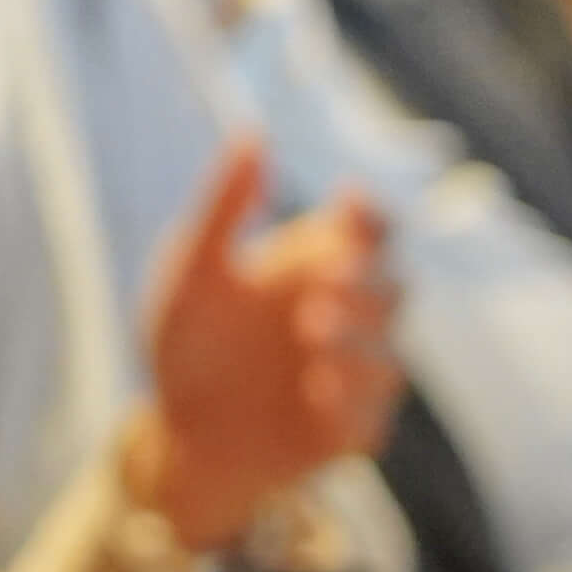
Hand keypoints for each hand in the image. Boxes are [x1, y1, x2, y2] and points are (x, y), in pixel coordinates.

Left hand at [127, 138, 397, 550]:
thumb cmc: (187, 345)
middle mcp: (346, 318)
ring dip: (359, 342)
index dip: (373, 217)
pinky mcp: (348, 432)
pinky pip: (372, 419)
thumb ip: (224, 207)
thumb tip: (254, 134)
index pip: (374, 229)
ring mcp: (353, 377)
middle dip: (367, 283)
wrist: (175, 436)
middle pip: (396, 287)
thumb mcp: (191, 271)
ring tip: (312, 332)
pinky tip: (317, 392)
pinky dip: (351, 404)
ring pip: (391, 355)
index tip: (348, 208)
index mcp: (316, 267)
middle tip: (322, 287)